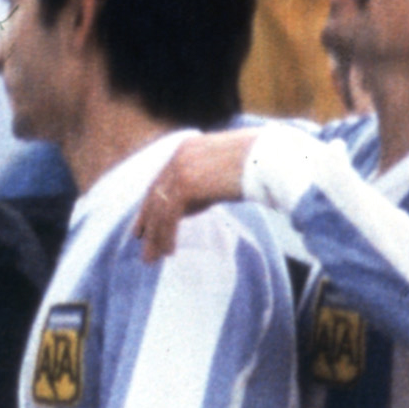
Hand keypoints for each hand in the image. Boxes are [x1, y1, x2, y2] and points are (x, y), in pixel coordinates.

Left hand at [135, 128, 254, 260]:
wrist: (268, 158)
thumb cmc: (256, 165)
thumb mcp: (220, 172)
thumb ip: (201, 185)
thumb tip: (186, 208)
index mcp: (185, 150)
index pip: (161, 181)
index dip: (151, 203)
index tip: (144, 222)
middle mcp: (178, 157)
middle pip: (155, 195)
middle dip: (147, 221)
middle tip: (140, 242)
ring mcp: (180, 170)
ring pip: (159, 209)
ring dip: (155, 236)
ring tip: (152, 257)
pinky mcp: (186, 185)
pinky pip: (170, 216)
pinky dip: (167, 235)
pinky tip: (169, 251)